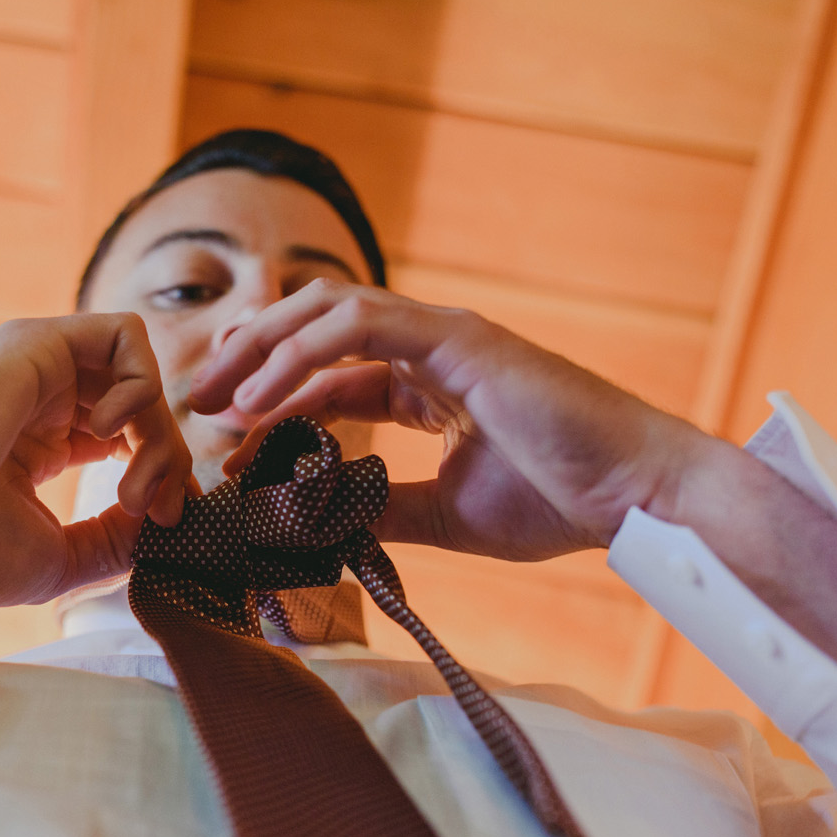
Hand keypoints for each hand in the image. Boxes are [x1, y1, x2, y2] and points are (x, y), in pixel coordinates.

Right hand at [0, 313, 191, 610]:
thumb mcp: (61, 556)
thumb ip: (118, 537)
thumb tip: (170, 522)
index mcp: (40, 440)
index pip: (128, 435)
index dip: (161, 473)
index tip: (166, 525)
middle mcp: (39, 396)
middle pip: (142, 405)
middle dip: (169, 459)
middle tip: (156, 511)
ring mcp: (35, 366)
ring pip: (140, 372)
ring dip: (159, 431)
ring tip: (133, 488)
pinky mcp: (33, 342)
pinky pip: (124, 333)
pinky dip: (142, 383)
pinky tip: (111, 433)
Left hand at [189, 280, 716, 561]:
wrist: (636, 498)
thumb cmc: (561, 502)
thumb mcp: (446, 514)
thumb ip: (381, 507)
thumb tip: (317, 523)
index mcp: (430, 383)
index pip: (331, 379)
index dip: (274, 406)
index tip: (226, 450)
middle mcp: (430, 347)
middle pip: (315, 330)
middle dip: (251, 360)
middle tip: (200, 404)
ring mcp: (444, 335)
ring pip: (325, 313)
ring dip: (261, 350)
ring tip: (216, 398)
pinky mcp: (457, 337)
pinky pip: (357, 327)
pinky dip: (300, 356)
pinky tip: (260, 399)